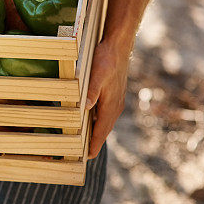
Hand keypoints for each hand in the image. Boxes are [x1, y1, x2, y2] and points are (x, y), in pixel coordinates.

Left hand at [84, 38, 130, 158]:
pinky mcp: (113, 94)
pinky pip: (105, 113)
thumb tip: (86, 107)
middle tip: (85, 155)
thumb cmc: (106, 59)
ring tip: (86, 142)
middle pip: (103, 129)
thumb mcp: (95, 74)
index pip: (101, 130)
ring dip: (96, 132)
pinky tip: (91, 120)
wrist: (118, 46)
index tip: (88, 157)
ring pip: (104, 121)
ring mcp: (115, 100)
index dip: (94, 144)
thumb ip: (91, 91)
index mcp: (110, 105)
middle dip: (94, 142)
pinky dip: (98, 121)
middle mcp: (114, 106)